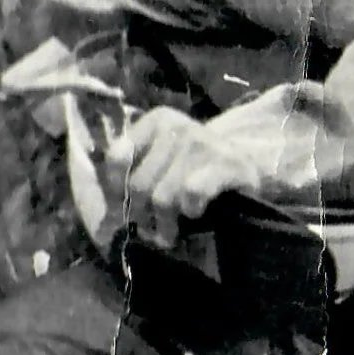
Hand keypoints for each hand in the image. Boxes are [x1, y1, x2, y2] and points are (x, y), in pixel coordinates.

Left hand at [110, 105, 261, 247]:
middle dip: (141, 216)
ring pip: (164, 195)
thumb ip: (132, 179)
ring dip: (165, 223)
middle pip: (139, 183)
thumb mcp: (162, 165)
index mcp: (156, 121)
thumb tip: (104, 224)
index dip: (114, 192)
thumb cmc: (196, 170)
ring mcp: (203, 143)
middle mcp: (178, 126)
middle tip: (149, 233)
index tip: (121, 213)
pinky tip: (196, 213)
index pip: (117, 158)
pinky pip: (192, 193)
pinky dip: (190, 210)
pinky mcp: (227, 164)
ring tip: (169, 232)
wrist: (248, 169)